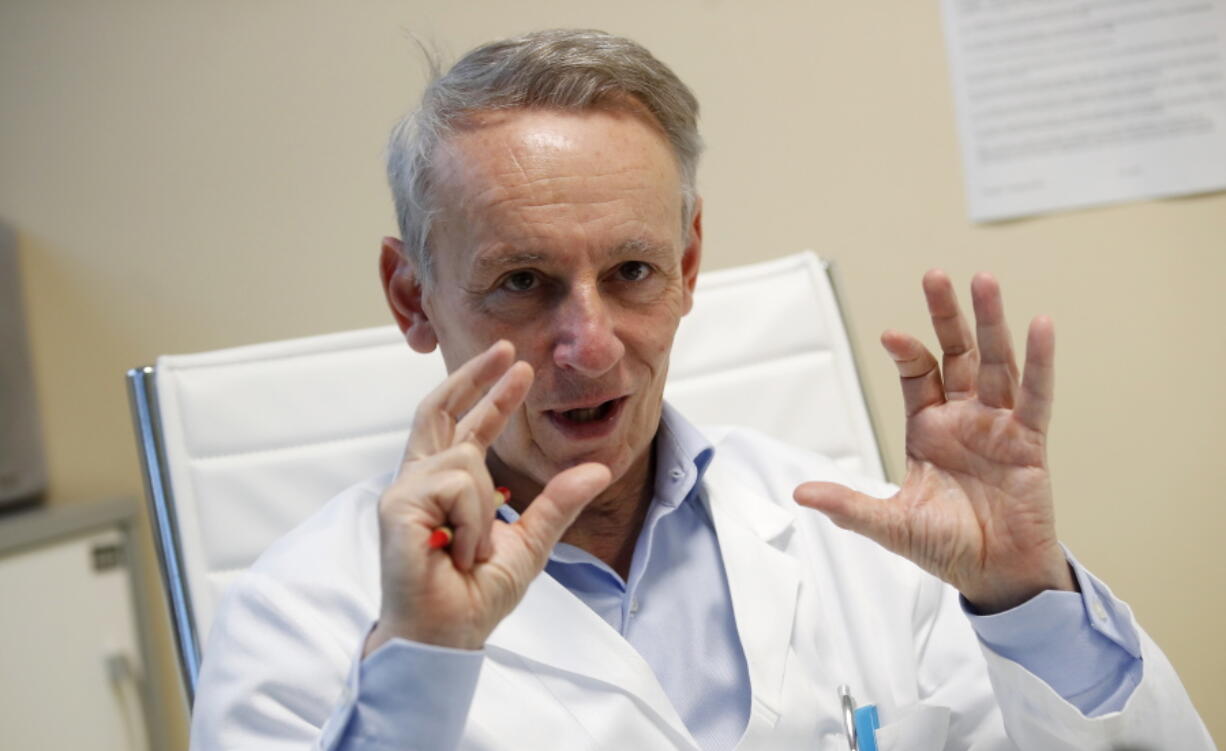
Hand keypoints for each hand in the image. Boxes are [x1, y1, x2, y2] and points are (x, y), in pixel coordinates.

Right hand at [366, 340, 610, 652]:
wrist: (448, 634)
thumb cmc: (474, 594)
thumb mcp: (531, 541)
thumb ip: (558, 502)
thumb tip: (598, 469)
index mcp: (446, 484)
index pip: (465, 425)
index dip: (490, 392)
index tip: (517, 365)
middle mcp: (420, 479)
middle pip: (439, 408)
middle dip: (474, 376)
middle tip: (508, 350)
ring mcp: (404, 490)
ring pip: (466, 458)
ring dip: (484, 507)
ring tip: (472, 550)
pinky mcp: (397, 506)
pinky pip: (456, 484)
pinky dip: (470, 521)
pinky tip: (456, 552)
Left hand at [794, 271, 1073, 612]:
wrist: (994, 576)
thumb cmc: (945, 546)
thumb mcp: (889, 524)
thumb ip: (849, 506)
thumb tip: (799, 493)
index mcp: (927, 428)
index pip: (917, 374)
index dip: (907, 352)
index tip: (891, 336)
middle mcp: (962, 418)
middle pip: (956, 354)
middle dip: (946, 316)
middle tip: (935, 275)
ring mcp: (998, 425)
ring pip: (995, 363)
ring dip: (991, 323)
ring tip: (984, 279)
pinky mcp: (1029, 442)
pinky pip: (1036, 396)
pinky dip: (1039, 362)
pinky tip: (1040, 324)